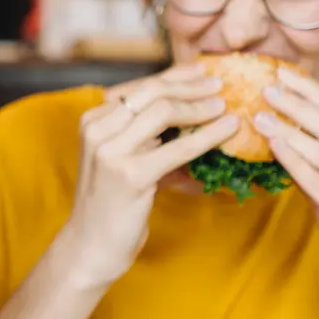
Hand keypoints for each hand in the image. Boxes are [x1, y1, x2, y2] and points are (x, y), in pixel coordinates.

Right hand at [65, 63, 239, 288]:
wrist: (90, 247)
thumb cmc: (112, 204)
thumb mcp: (124, 160)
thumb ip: (148, 136)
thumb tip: (195, 112)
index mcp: (93, 119)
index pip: (141, 86)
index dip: (175, 75)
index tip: (202, 71)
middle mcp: (97, 128)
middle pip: (153, 92)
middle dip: (191, 86)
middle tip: (220, 84)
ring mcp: (111, 150)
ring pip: (164, 111)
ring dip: (201, 106)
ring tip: (225, 106)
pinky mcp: (131, 174)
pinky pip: (178, 147)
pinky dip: (208, 136)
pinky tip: (227, 129)